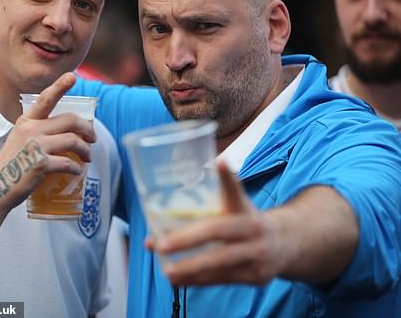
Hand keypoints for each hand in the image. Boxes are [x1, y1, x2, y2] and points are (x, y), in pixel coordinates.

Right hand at [0, 72, 96, 210]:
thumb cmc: (11, 167)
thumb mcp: (20, 140)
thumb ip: (38, 132)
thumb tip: (66, 134)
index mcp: (26, 121)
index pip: (45, 99)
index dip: (60, 86)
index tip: (73, 77)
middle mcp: (30, 129)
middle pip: (70, 120)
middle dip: (87, 129)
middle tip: (93, 138)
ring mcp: (35, 146)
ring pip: (73, 140)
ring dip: (85, 150)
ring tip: (87, 157)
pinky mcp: (40, 164)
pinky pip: (68, 163)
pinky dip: (76, 168)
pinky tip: (77, 171)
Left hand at [148, 160, 282, 285]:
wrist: (286, 244)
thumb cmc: (246, 221)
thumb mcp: (233, 206)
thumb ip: (201, 209)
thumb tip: (156, 221)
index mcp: (245, 208)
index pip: (235, 190)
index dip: (227, 177)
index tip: (220, 162)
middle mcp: (254, 229)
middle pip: (219, 231)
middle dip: (188, 239)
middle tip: (162, 245)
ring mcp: (258, 254)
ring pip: (220, 262)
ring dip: (190, 268)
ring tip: (167, 271)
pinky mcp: (256, 277)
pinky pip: (224, 280)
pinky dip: (199, 281)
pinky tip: (180, 281)